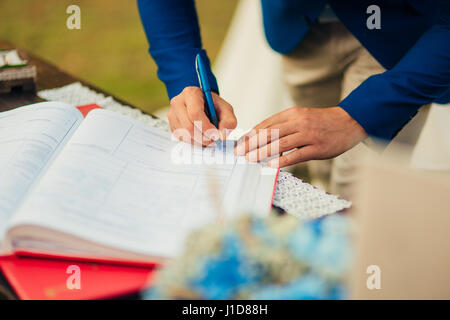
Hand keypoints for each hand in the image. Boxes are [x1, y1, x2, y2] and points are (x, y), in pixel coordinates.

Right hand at [168, 86, 236, 145]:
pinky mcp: (172, 125)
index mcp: (191, 93)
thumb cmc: (213, 106)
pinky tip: (200, 136)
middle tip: (213, 139)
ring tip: (208, 137)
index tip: (215, 133)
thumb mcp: (226, 109)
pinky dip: (194, 141)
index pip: (195, 113)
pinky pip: (182, 139)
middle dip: (203, 137)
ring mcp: (173, 115)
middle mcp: (178, 102)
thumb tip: (221, 136)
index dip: (206, 127)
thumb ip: (228, 121)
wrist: (203, 105)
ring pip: (185, 135)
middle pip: (189, 126)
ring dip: (199, 141)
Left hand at [234, 106, 366, 167]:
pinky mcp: (318, 147)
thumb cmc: (321, 122)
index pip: (266, 124)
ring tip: (250, 159)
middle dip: (252, 143)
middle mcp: (299, 122)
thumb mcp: (300, 117)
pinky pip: (297, 154)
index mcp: (292, 114)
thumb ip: (283, 126)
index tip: (239, 144)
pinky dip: (283, 160)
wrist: (349, 122)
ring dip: (263, 152)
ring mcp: (308, 135)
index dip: (251, 134)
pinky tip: (272, 165)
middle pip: (270, 133)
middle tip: (239, 153)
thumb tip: (261, 138)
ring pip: (281, 143)